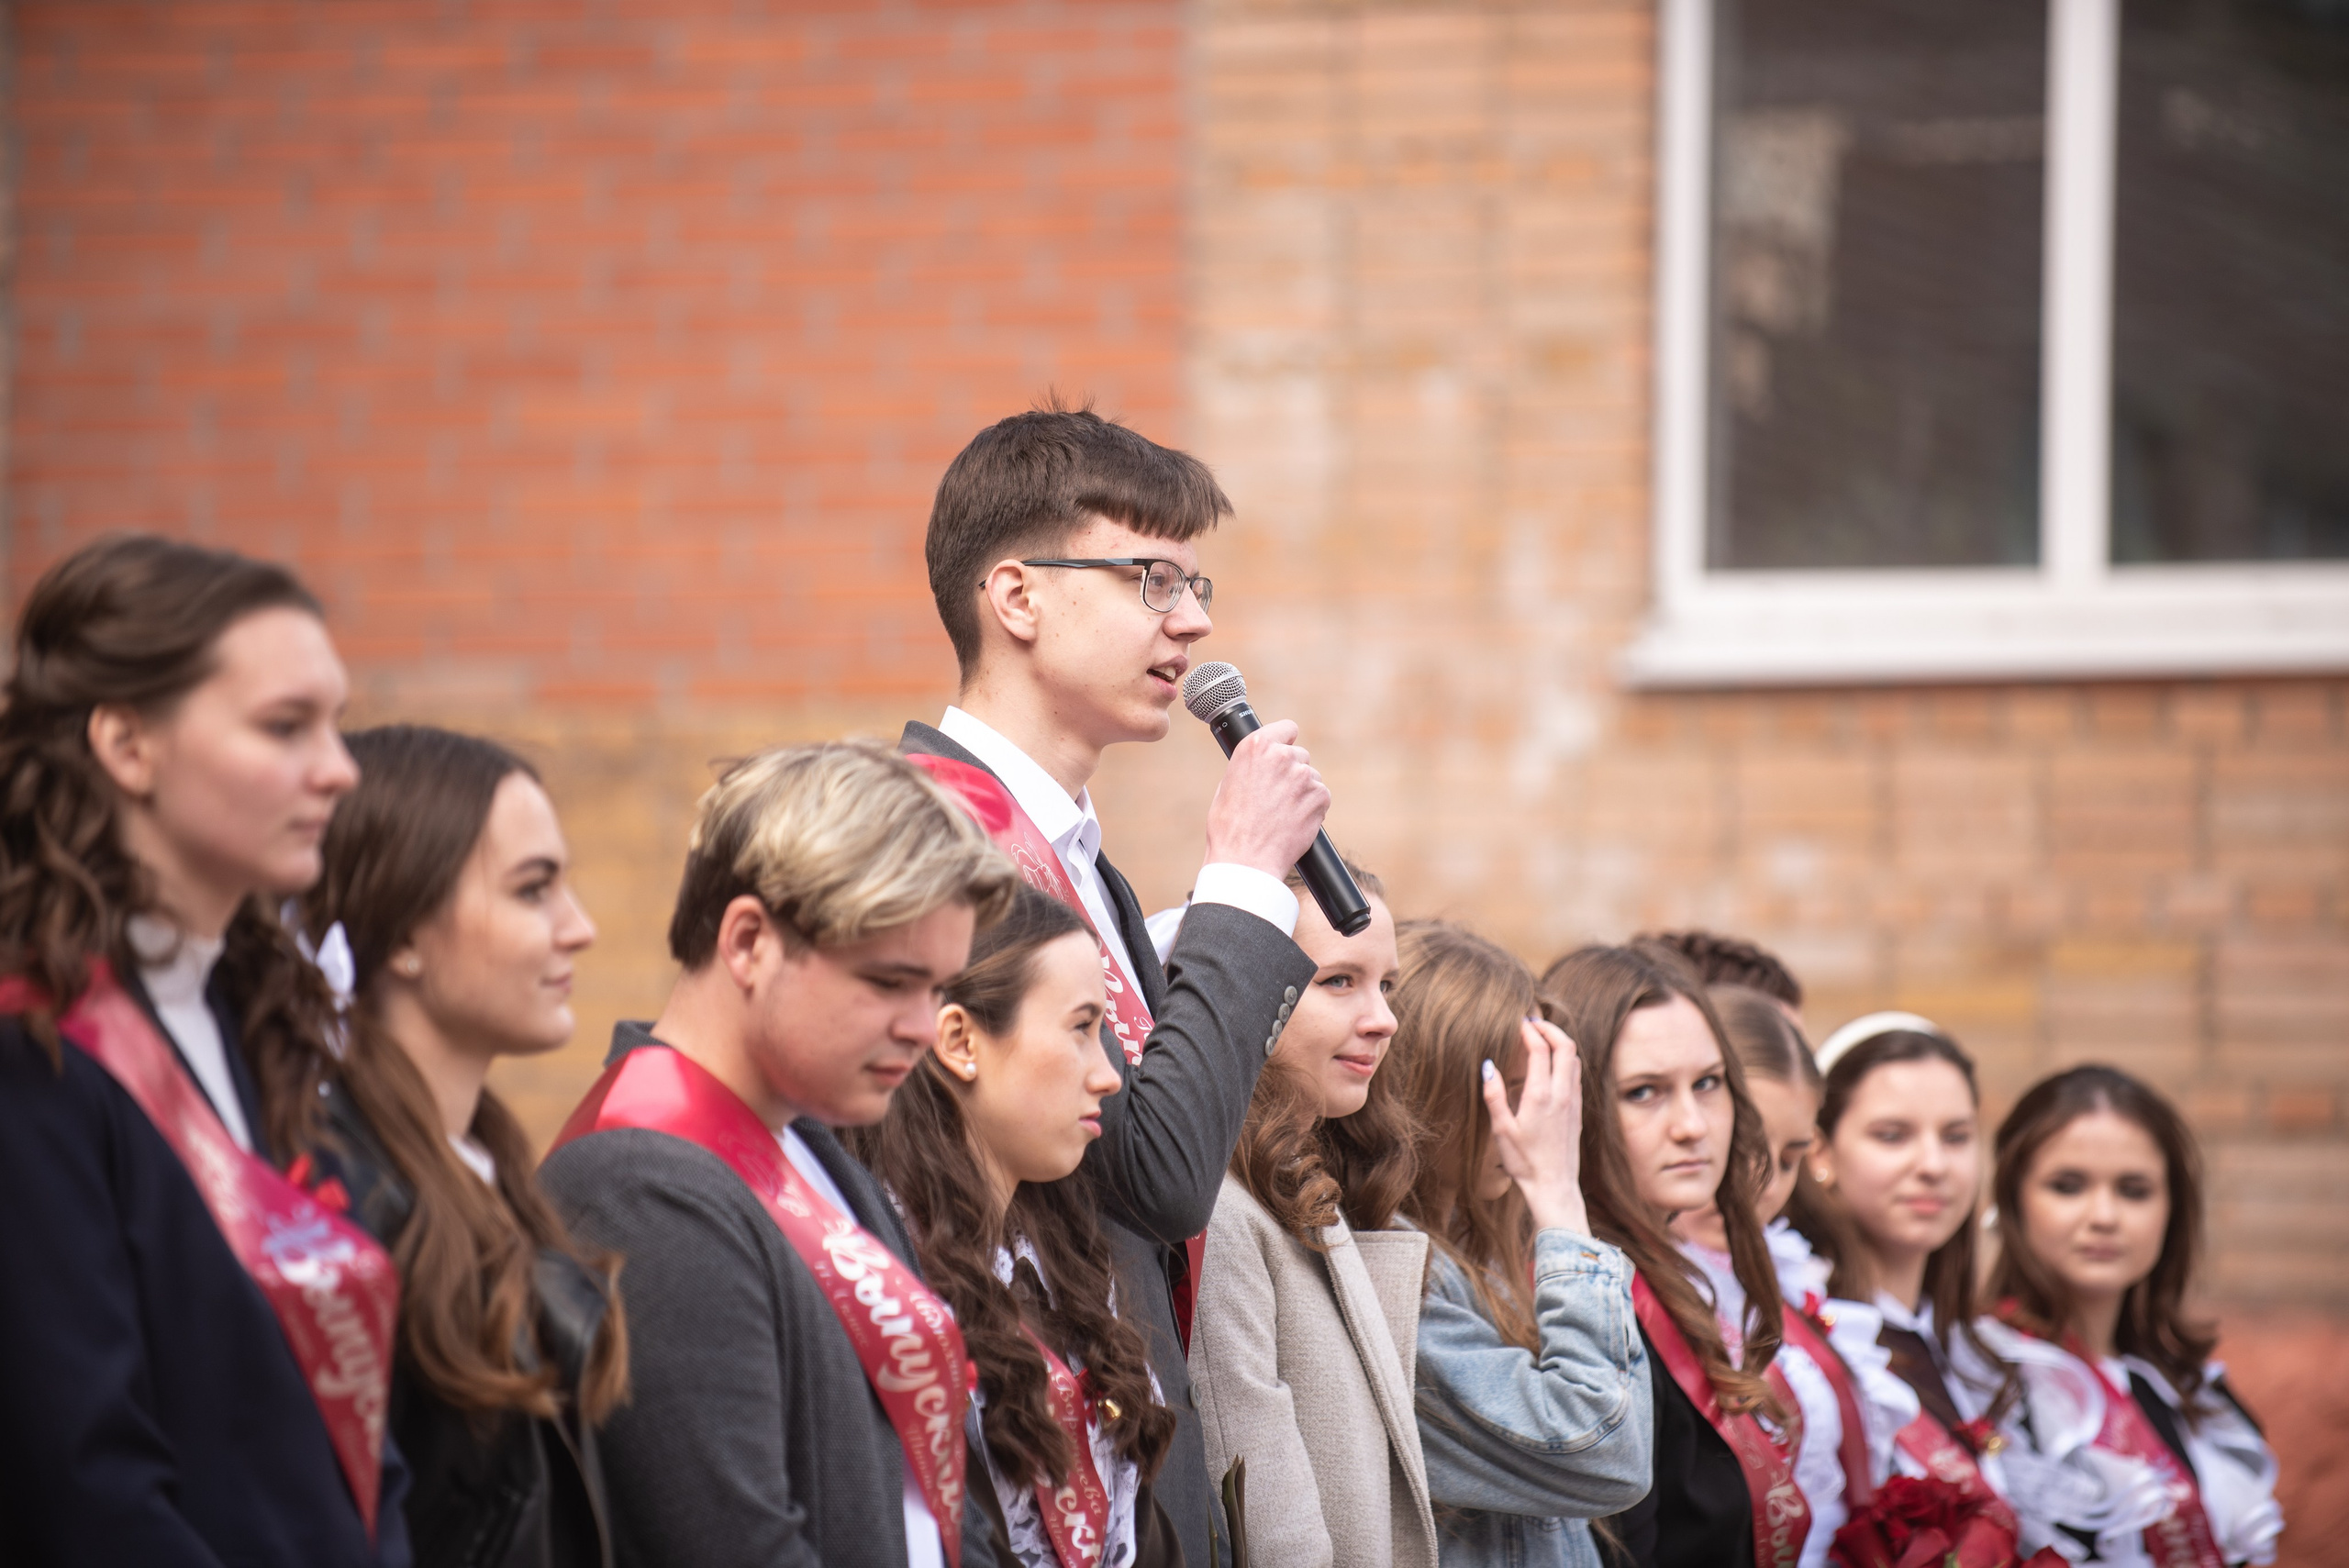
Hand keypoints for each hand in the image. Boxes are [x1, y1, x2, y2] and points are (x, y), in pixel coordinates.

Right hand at [1201, 719, 1330, 879]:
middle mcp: (1282, 756)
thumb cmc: (1230, 828)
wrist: (1247, 859)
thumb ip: (1250, 767)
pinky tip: (1294, 822)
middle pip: (1299, 755)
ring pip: (1310, 778)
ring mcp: (1304, 775)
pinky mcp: (1320, 796)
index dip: (1285, 742)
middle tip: (1277, 796)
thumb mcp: (1227, 785)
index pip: (1287, 728)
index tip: (1284, 751)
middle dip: (1292, 772)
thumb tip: (1261, 765)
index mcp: (1256, 747)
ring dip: (1302, 792)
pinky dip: (1312, 808)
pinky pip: (1321, 797)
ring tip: (1283, 814)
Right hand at [1482, 1018, 1589, 1235]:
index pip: (1540, 1048)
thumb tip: (1488, 1066)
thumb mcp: (1501, 1130)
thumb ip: (1494, 1095)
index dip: (1530, 1030)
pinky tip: (1551, 1064)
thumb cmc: (1524, 1161)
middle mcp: (1561, 1093)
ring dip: (1560, 1042)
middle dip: (1550, 1028)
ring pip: (1574, 1058)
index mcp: (1541, 1095)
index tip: (1518, 1022)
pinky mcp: (1577, 1110)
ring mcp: (1573, 1101)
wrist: (1554, 1186)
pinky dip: (1566, 1058)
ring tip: (1542, 1037)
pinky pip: (1576, 1074)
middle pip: (1566, 1046)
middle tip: (1533, 1022)